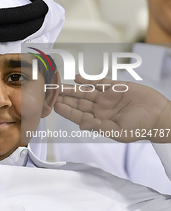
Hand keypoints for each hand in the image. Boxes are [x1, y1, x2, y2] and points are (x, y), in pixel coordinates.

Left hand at [54, 75, 170, 142]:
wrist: (159, 114)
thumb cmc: (140, 127)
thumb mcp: (119, 131)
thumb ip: (99, 127)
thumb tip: (81, 125)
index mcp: (99, 121)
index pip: (78, 115)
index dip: (67, 110)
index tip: (54, 106)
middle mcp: (99, 109)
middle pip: (78, 102)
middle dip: (64, 98)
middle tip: (51, 93)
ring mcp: (106, 97)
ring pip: (84, 92)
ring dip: (72, 89)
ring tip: (58, 85)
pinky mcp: (114, 87)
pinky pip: (98, 83)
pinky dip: (87, 81)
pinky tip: (77, 78)